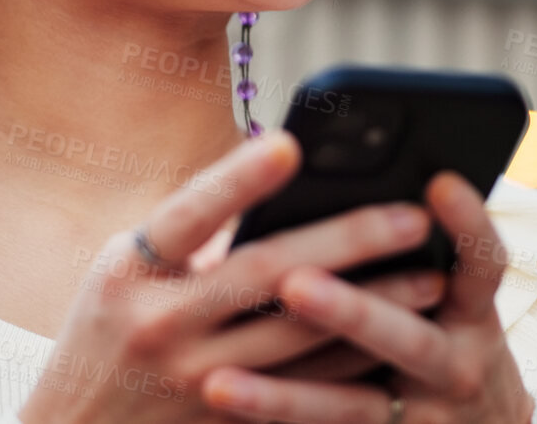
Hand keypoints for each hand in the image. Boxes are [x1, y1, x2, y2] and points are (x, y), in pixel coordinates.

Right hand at [16, 130, 449, 423]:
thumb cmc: (106, 331)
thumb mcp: (122, 275)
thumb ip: (189, 239)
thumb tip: (288, 189)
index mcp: (126, 273)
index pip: (186, 216)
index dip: (237, 179)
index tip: (291, 143)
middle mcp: (157, 326)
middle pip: (263, 275)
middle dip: (345, 241)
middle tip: (412, 216)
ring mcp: (193, 382)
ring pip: (299, 340)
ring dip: (373, 306)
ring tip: (430, 277)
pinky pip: (302, 393)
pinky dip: (354, 364)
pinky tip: (398, 341)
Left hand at [197, 171, 535, 423]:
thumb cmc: (452, 342)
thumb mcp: (458, 303)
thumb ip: (418, 258)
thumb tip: (355, 197)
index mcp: (473, 314)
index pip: (483, 262)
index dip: (467, 224)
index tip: (438, 182)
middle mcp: (458, 366)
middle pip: (407, 338)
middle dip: (350, 311)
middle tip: (295, 283)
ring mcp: (424, 416)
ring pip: (350, 407)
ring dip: (283, 394)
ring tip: (220, 380)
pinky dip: (276, 420)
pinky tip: (227, 406)